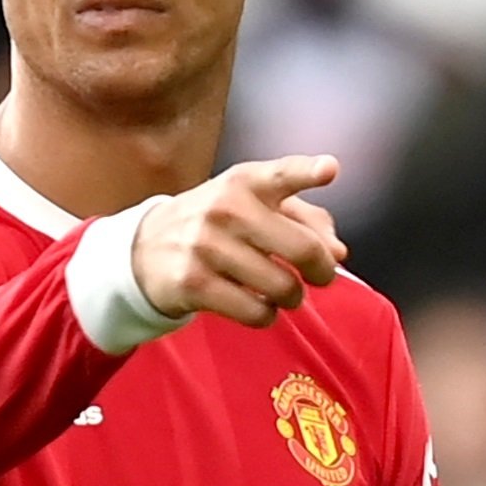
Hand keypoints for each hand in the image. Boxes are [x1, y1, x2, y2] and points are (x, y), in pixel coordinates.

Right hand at [131, 154, 346, 329]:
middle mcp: (227, 208)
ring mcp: (208, 246)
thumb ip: (304, 220)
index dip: (308, 172)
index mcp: (245, 182)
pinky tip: (258, 305)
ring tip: (284, 292)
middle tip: (321, 277)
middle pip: (302, 250)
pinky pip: (256, 312)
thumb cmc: (216, 225)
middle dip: (322, 271)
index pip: (281, 175)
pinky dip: (266, 315)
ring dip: (292, 297)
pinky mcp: (196, 283)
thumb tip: (339, 252)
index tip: (329, 170)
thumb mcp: (253, 206)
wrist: (146, 248)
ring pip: (283, 287)